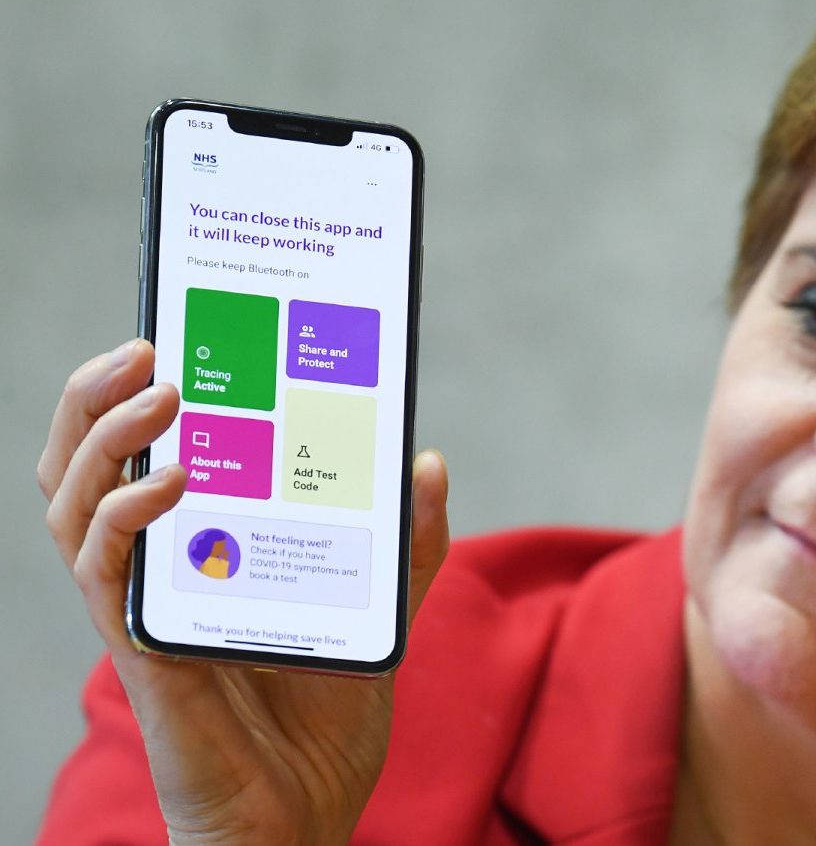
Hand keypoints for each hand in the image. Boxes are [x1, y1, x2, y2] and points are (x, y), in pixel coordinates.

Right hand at [38, 339, 450, 845]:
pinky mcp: (142, 649)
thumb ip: (406, 547)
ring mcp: (143, 606)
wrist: (306, 816)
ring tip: (160, 386)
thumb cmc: (325, 720)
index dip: (140, 395)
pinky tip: (173, 480)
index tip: (178, 332)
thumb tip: (429, 462)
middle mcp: (158, 570)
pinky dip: (126, 515)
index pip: (144, 456)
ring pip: (73, 501)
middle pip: (85, 464)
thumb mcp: (378, 614)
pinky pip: (105, 570)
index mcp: (200, 551)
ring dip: (104, 435)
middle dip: (99, 394)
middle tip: (150, 343)